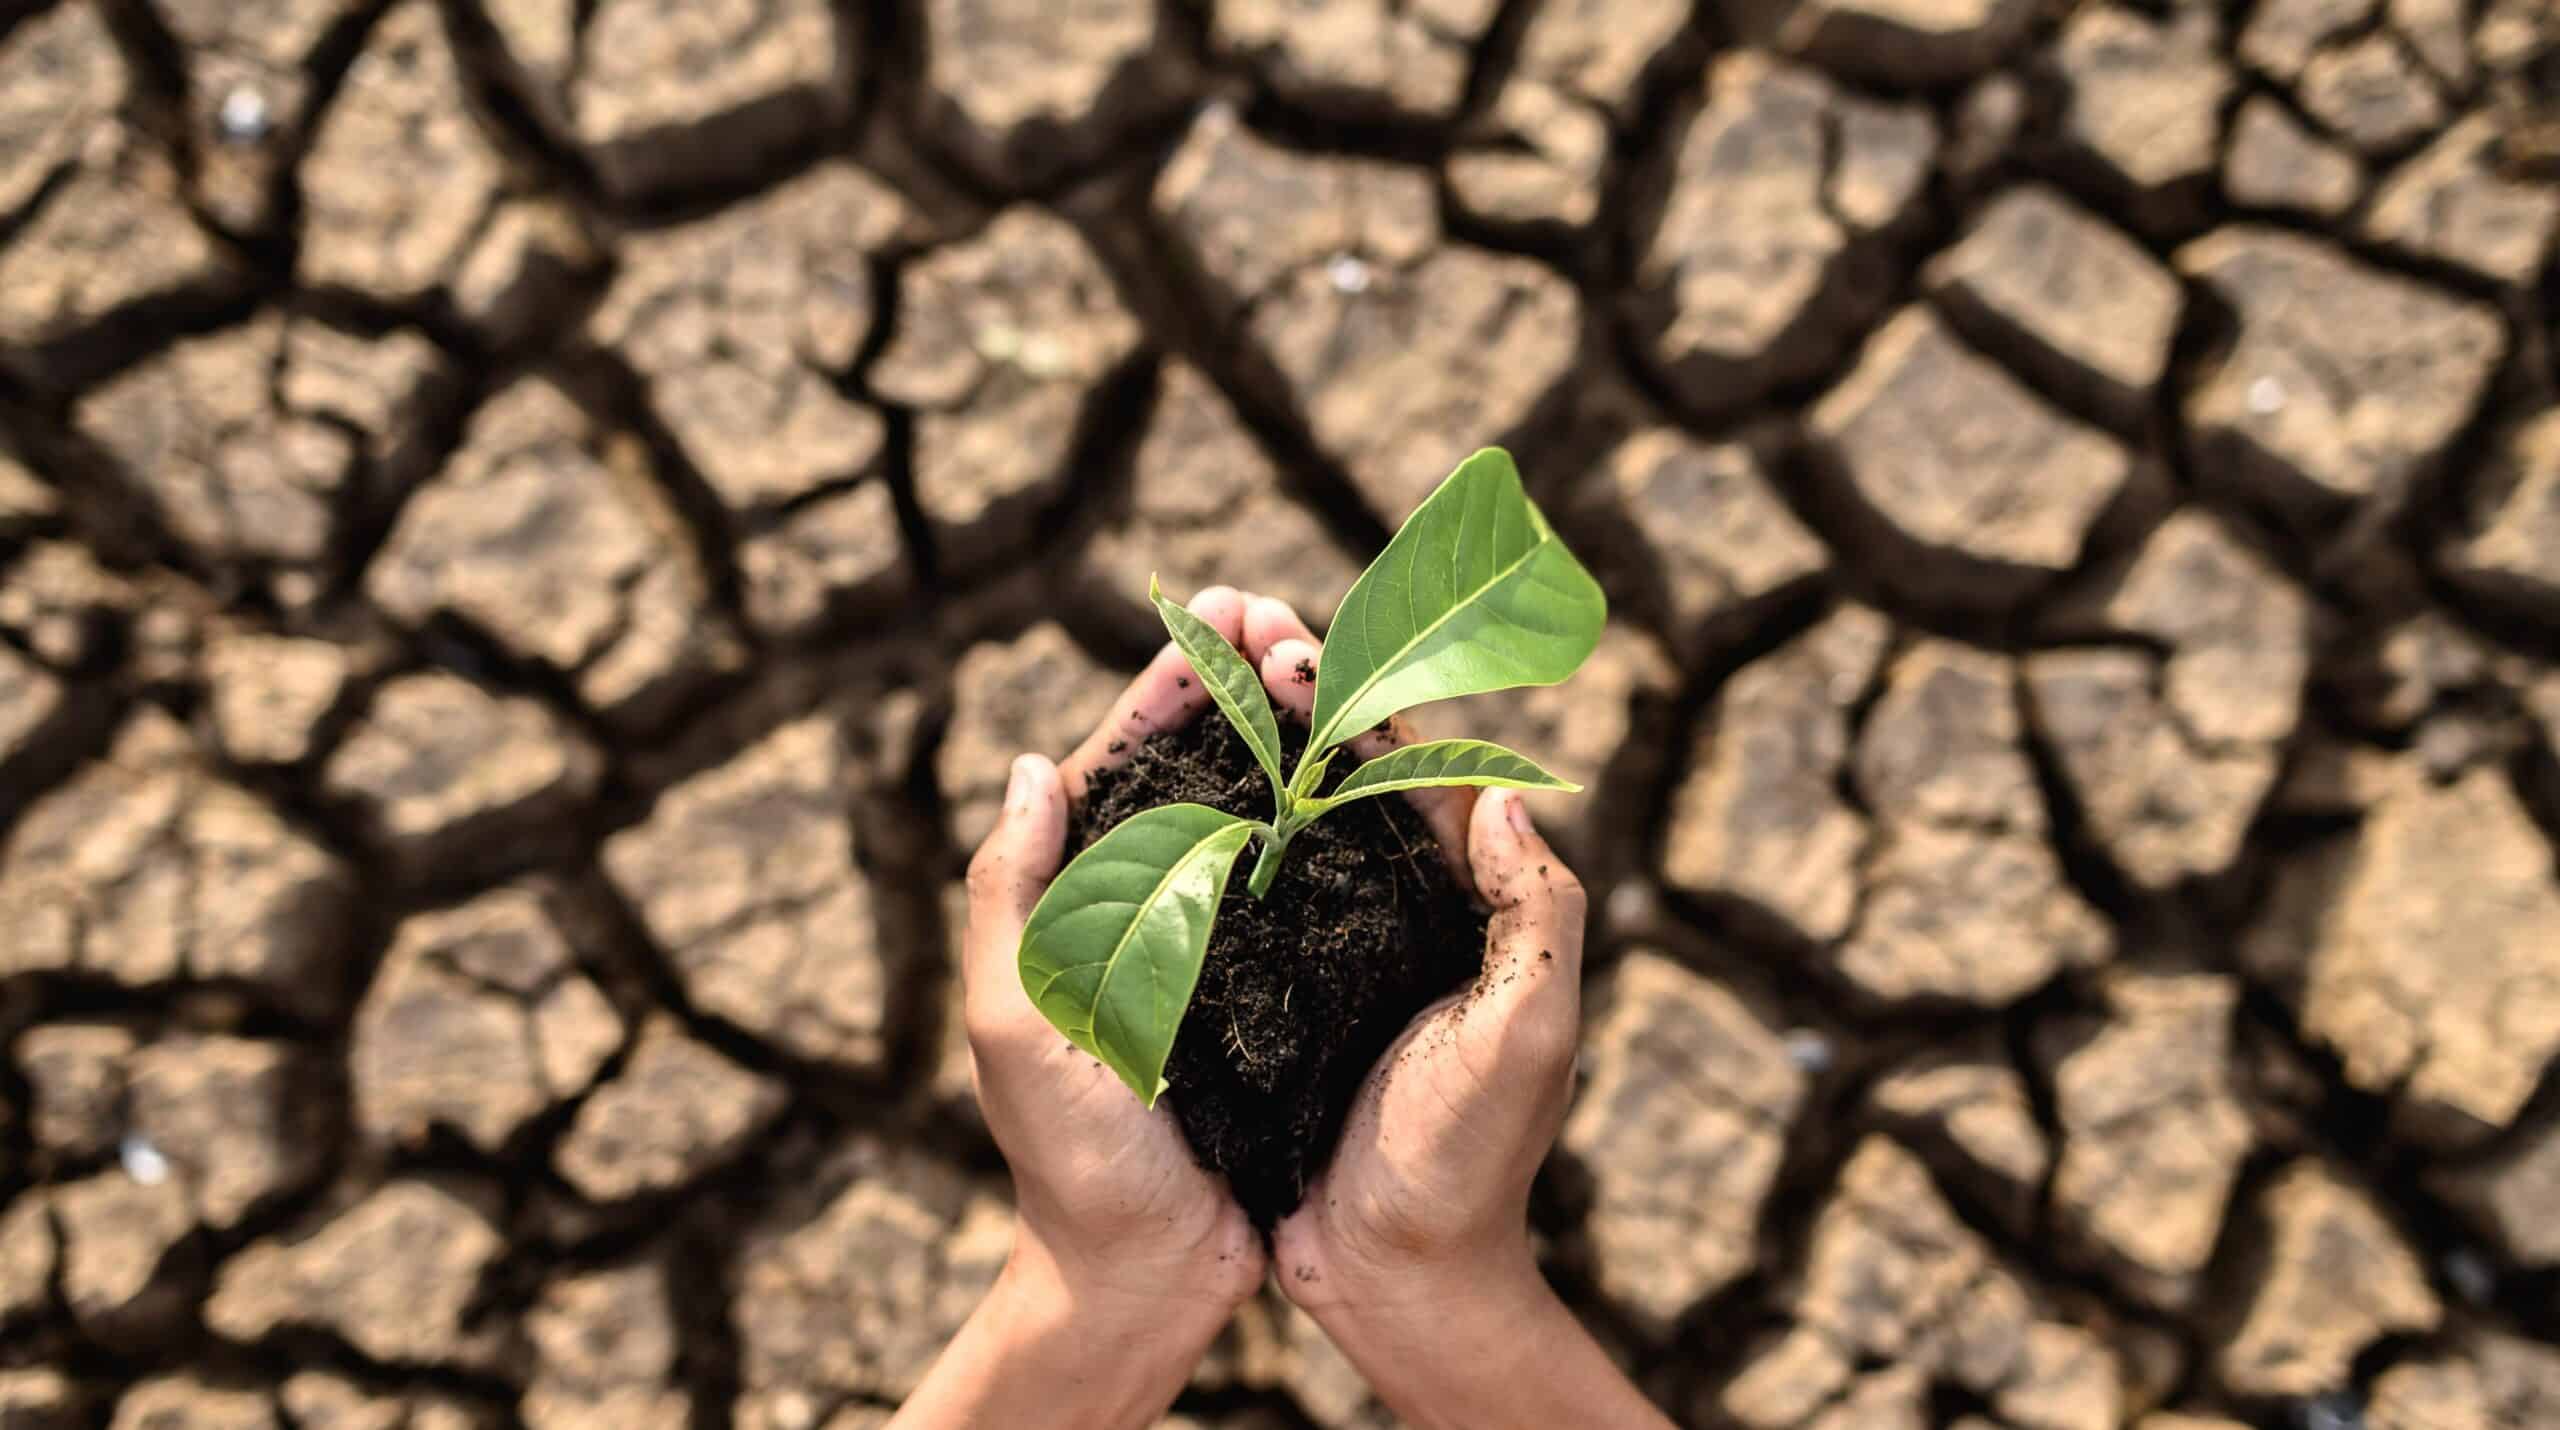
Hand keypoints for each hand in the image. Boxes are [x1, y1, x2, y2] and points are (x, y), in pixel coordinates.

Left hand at [897, 587, 1264, 1429]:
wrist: (1143, 1274)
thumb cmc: (1070, 1158)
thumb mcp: (1018, 1022)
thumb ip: (1011, 897)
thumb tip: (1033, 766)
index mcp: (1075, 904)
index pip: (1119, 765)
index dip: (1168, 684)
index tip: (1216, 614)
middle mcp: (1146, 910)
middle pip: (1193, 768)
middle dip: (1236, 681)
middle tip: (1284, 610)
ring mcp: (1212, 946)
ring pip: (1253, 811)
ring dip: (1287, 732)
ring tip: (1331, 663)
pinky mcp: (1274, 989)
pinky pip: (1304, 885)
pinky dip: (1331, 821)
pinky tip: (1371, 776)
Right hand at [1239, 594, 1670, 1429]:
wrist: (1395, 1277)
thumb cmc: (1467, 1162)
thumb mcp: (1528, 1037)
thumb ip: (1539, 917)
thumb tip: (1506, 794)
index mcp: (1462, 907)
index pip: (1411, 771)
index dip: (1354, 696)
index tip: (1291, 635)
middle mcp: (1396, 915)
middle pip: (1341, 776)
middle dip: (1289, 693)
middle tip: (1228, 620)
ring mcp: (1332, 954)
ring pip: (1284, 823)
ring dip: (1242, 744)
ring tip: (1190, 674)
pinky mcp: (1275, 1000)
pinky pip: (1239, 898)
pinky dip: (1205, 836)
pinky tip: (1155, 795)